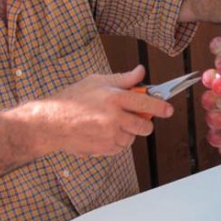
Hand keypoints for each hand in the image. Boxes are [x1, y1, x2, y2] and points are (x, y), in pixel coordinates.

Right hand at [41, 65, 172, 155]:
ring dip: (127, 132)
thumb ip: (123, 78)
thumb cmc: (72, 99)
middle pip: (144, 126)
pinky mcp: (104, 149)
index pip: (146, 104)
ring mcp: (109, 135)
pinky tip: (103, 132)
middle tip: (134, 117)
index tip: (168, 110)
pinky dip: (117, 141)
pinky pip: (121, 147)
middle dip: (144, 122)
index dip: (160, 107)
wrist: (51, 123)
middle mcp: (114, 118)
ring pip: (132, 137)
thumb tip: (141, 71)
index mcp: (114, 98)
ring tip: (109, 123)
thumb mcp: (97, 81)